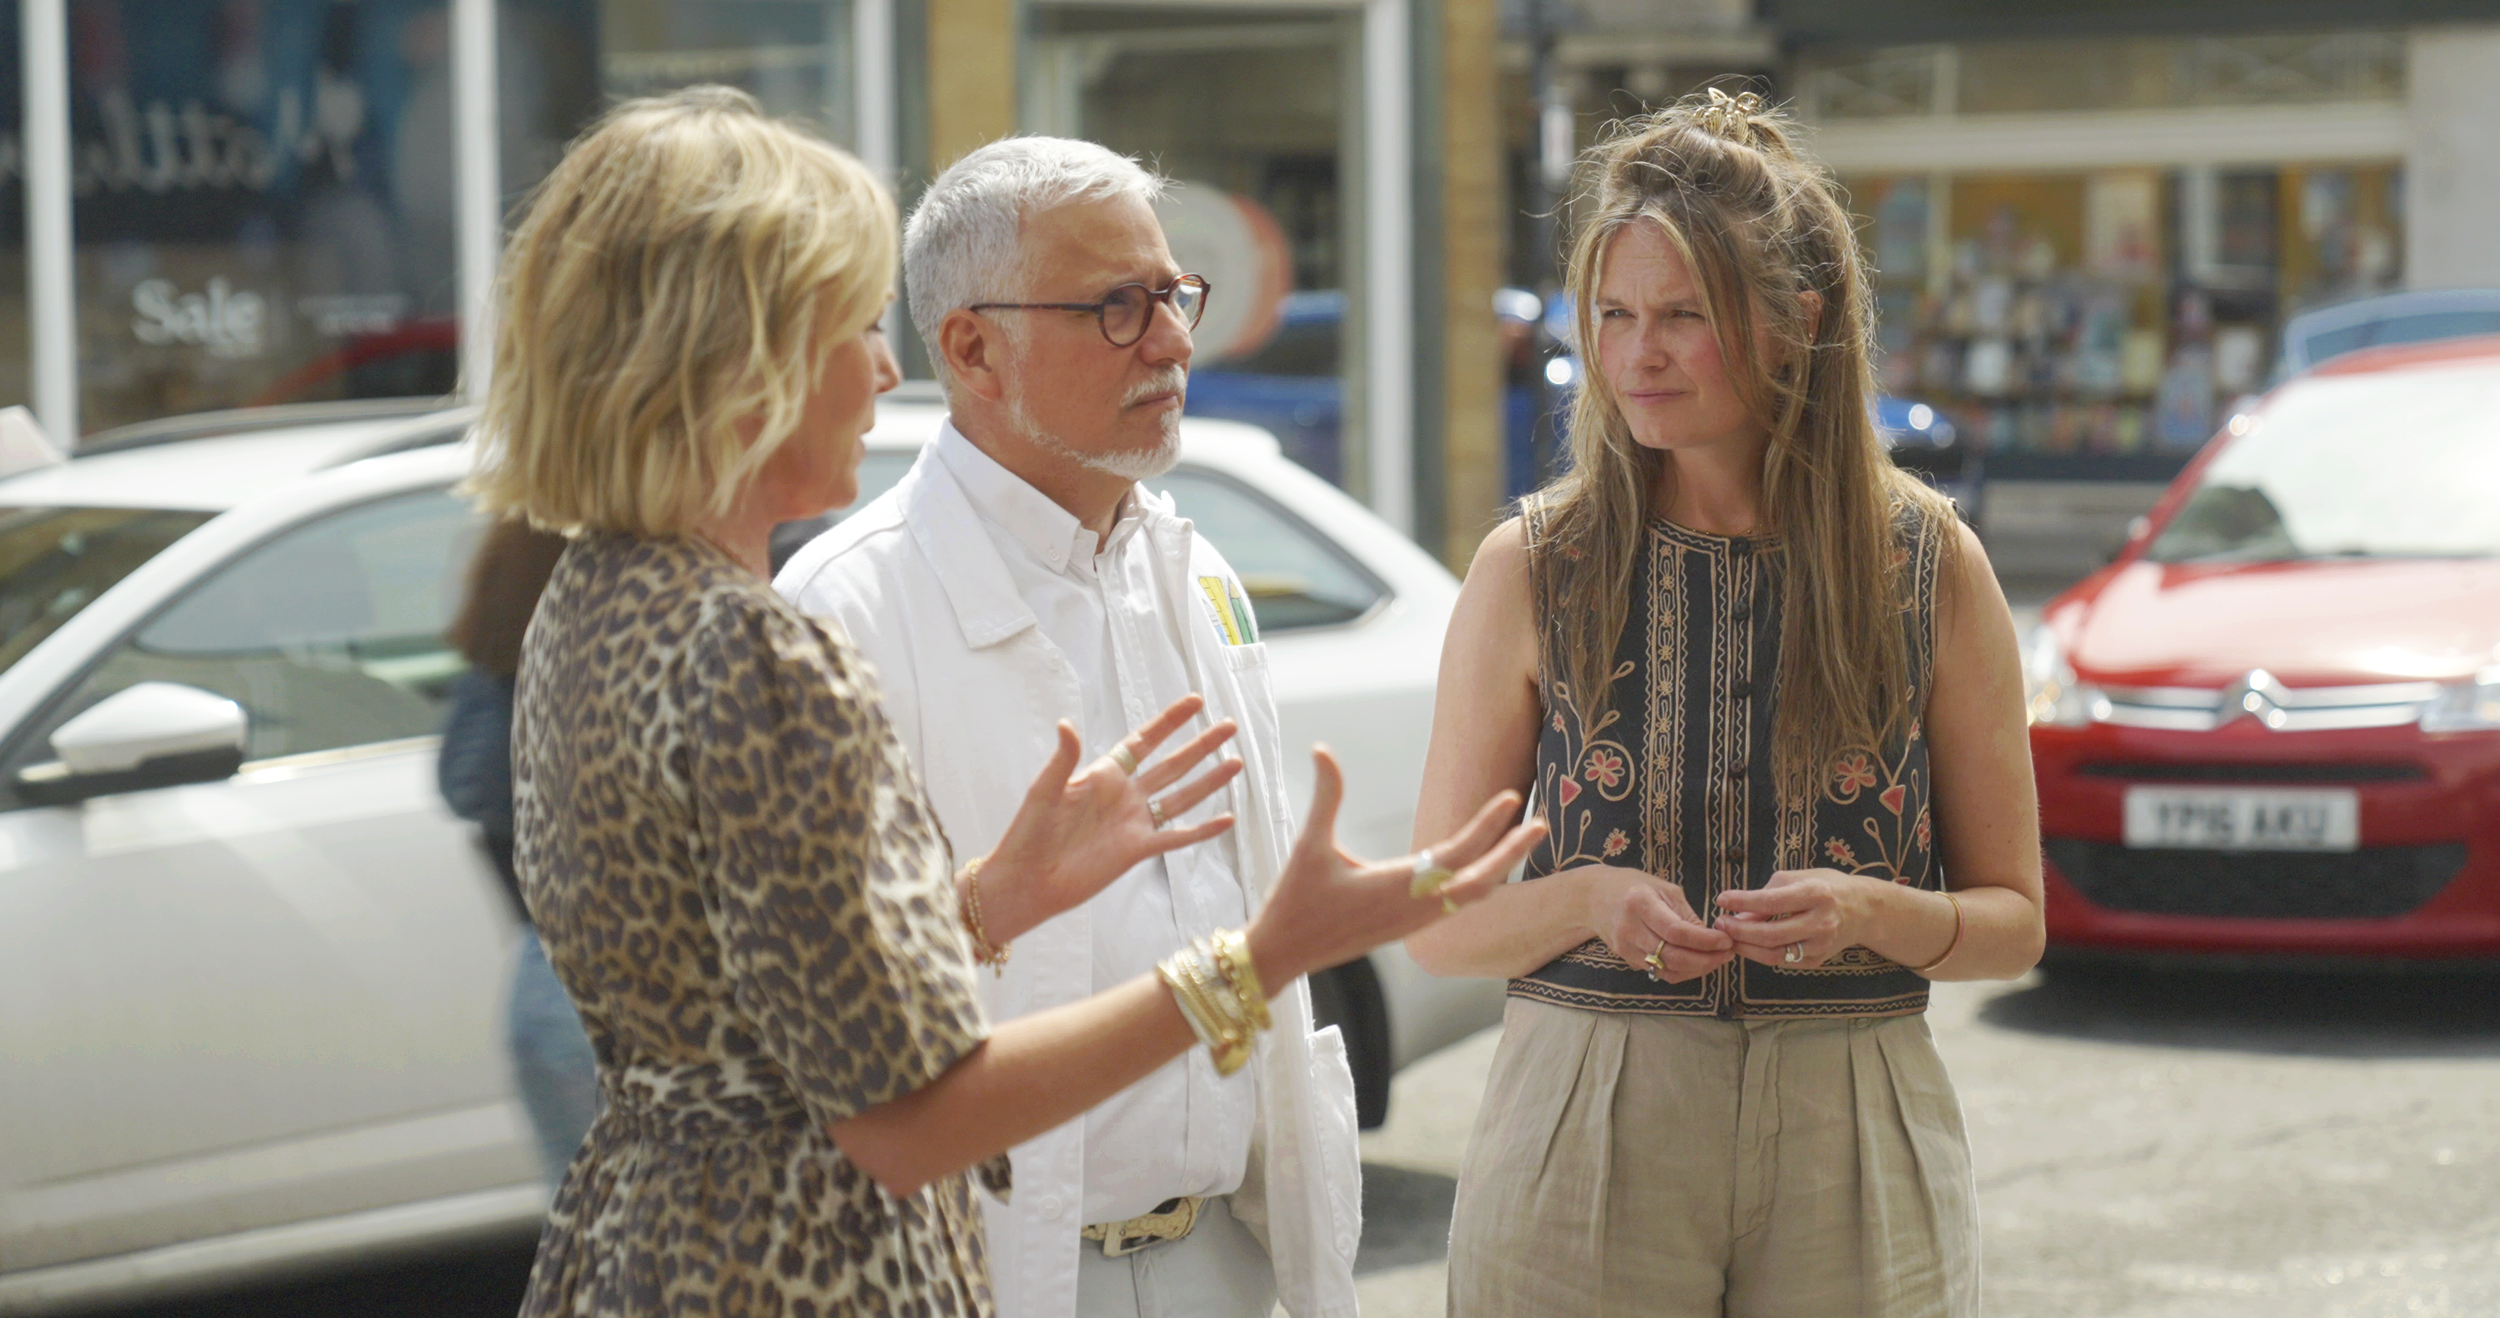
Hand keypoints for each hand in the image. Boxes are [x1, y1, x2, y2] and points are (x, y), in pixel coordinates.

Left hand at [979, 695, 1242, 942]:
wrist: (1028, 881)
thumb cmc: (1029, 833)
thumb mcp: (1044, 791)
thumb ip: (1063, 759)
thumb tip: (1066, 723)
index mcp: (1103, 774)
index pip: (1144, 741)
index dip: (1169, 722)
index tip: (1195, 702)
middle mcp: (1124, 795)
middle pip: (1171, 764)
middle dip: (1200, 745)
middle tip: (1228, 726)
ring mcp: (1134, 822)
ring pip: (1180, 797)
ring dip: (1208, 781)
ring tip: (1236, 762)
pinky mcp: (1138, 851)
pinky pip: (1176, 837)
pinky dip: (1202, 830)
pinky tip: (1226, 819)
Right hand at [1247, 746, 1547, 988]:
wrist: (1283, 955)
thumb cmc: (1294, 901)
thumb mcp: (1308, 845)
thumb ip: (1325, 796)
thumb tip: (1322, 749)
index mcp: (1398, 886)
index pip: (1458, 852)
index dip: (1488, 824)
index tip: (1512, 798)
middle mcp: (1415, 909)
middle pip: (1480, 881)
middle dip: (1512, 851)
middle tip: (1541, 823)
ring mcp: (1414, 924)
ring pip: (1471, 898)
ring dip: (1497, 869)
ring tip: (1519, 842)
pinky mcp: (1407, 930)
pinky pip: (1456, 908)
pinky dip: (1477, 886)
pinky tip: (1482, 871)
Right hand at [1578, 865, 1732, 982]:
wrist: (1594, 898)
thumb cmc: (1633, 886)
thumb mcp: (1663, 888)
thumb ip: (1686, 914)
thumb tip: (1713, 938)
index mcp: (1639, 903)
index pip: (1676, 931)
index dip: (1705, 941)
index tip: (1726, 940)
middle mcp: (1630, 928)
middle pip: (1672, 956)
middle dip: (1706, 959)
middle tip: (1728, 953)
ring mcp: (1625, 948)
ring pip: (1667, 970)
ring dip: (1698, 969)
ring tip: (1718, 959)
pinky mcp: (1627, 960)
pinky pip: (1659, 973)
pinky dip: (1683, 972)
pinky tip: (1698, 963)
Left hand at [1710, 867, 1880, 968]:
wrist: (1862, 910)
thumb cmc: (1825, 887)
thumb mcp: (1798, 879)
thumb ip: (1768, 893)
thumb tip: (1738, 913)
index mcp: (1816, 894)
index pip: (1770, 902)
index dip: (1742, 902)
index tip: (1721, 899)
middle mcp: (1820, 922)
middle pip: (1770, 934)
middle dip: (1739, 930)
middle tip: (1720, 923)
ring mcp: (1820, 945)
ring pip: (1774, 954)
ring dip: (1745, 947)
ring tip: (1728, 936)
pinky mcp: (1817, 960)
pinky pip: (1782, 961)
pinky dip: (1760, 954)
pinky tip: (1748, 944)